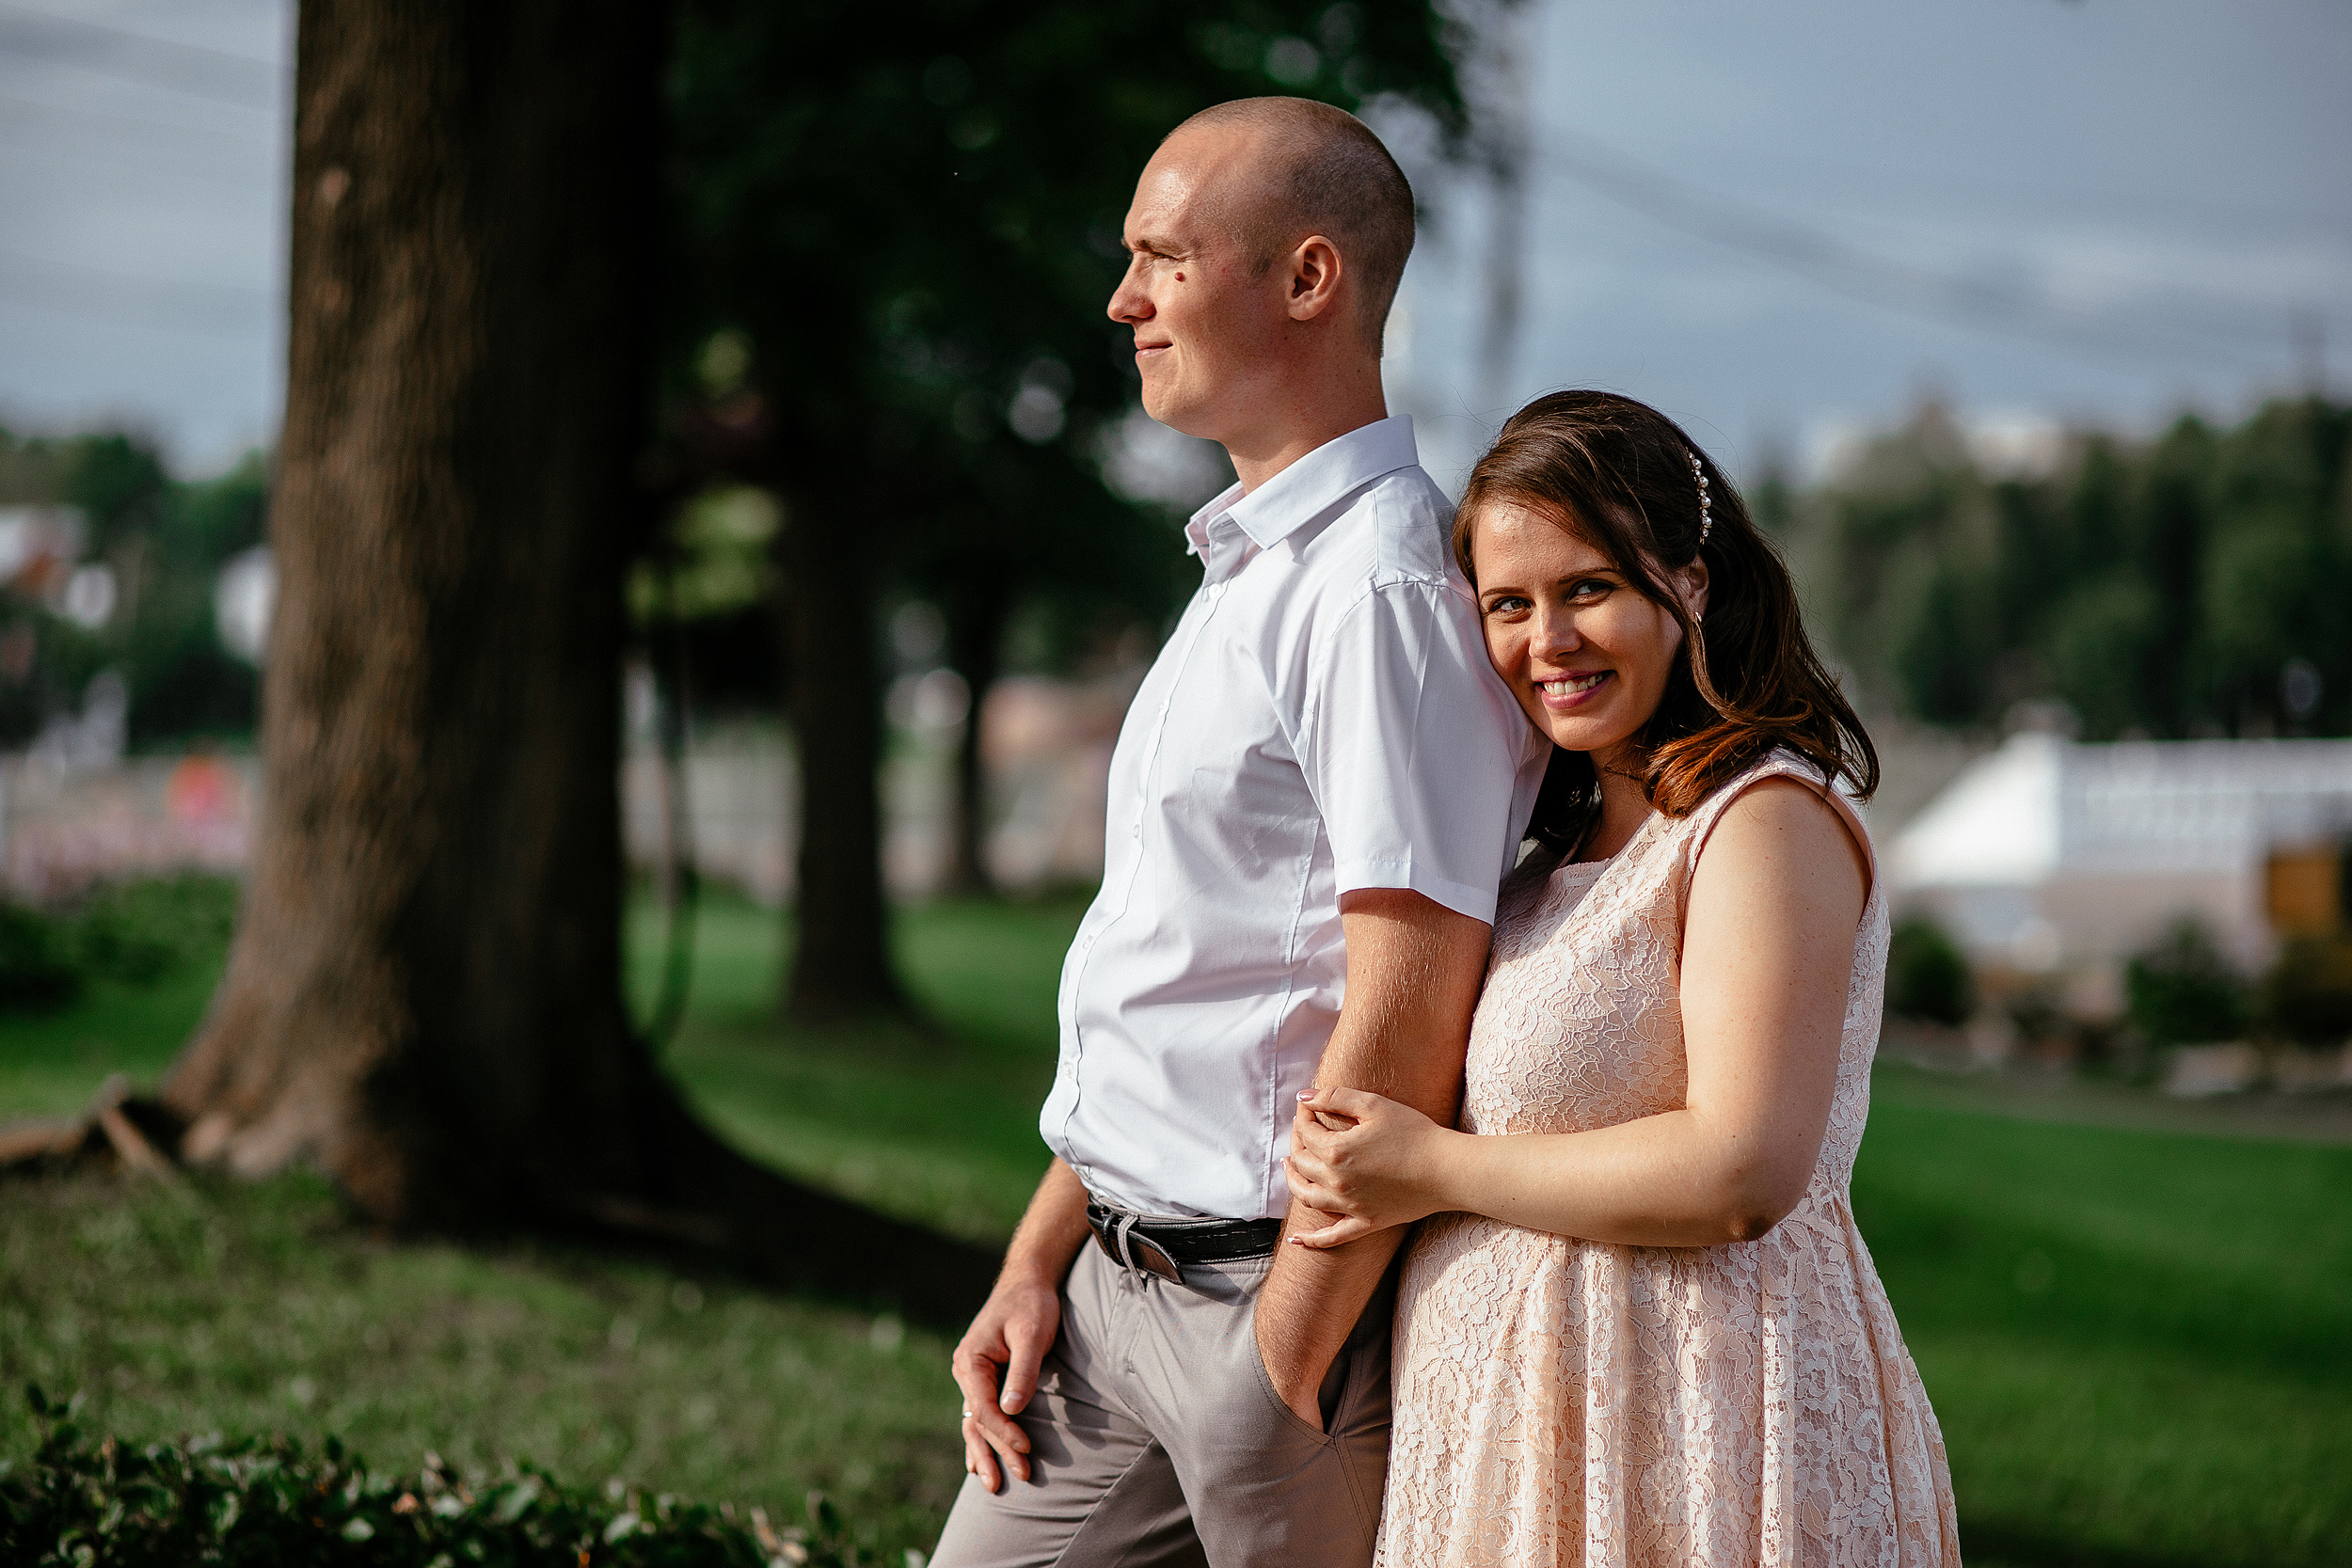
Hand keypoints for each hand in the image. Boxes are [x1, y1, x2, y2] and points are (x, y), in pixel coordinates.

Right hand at [950, 1271, 1059, 1491]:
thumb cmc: (1031, 1304)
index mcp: (971, 1360)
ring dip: (987, 1452)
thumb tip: (1012, 1410)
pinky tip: (977, 1463)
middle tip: (1021, 1476)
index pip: (985, 1408)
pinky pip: (979, 1414)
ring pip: (976, 1422)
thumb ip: (1022, 1371)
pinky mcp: (984, 1378)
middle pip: (978, 1421)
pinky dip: (981, 1439)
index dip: (1005, 1432)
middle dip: (998, 1451)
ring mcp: (972, 1376)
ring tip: (995, 1485)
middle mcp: (965, 1370)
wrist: (1028, 1281)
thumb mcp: (1032, 1333)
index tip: (1028, 1449)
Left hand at [1283, 1086, 1451, 1247]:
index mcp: (1336, 1152)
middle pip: (1301, 1162)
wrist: (1447, 1169)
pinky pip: (1332, 1237)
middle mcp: (1336, 1182)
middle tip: (1301, 1130)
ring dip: (1293, 1181)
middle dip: (1296, 1143)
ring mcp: (1350, 1206)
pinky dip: (1312, 1241)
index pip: (1305, 1132)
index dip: (1303, 1117)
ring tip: (1290, 1168)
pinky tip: (1296, 1241)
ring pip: (1307, 1198)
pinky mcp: (1366, 1223)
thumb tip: (1303, 1098)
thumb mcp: (1374, 1105)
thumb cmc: (1414, 1133)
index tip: (1308, 1107)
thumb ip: (1335, 1097)